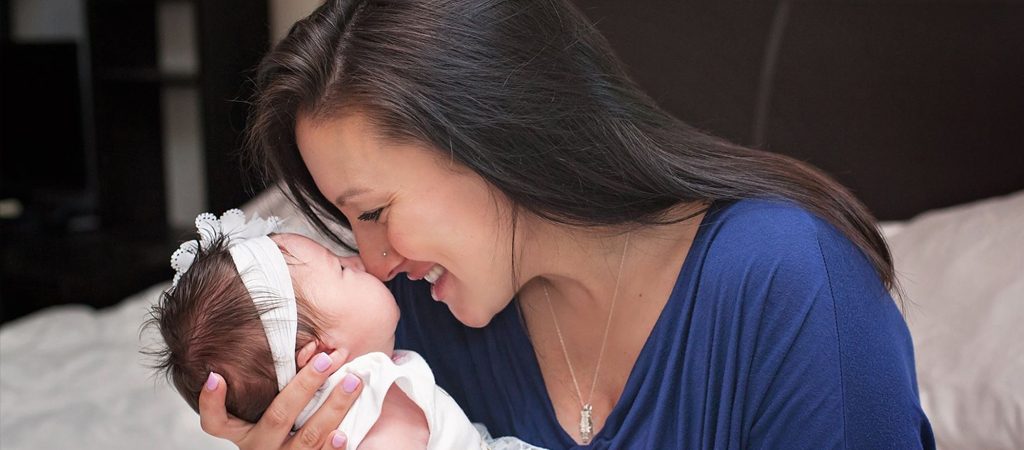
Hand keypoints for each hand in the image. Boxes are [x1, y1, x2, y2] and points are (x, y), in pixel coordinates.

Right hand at [198, 350, 363, 448]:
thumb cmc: (281, 428)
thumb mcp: (263, 411)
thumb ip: (267, 384)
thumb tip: (283, 337)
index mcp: (244, 433)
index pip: (217, 422)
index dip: (212, 402)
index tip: (216, 376)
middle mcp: (261, 447)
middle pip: (278, 417)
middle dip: (304, 386)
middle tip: (325, 359)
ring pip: (308, 437)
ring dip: (333, 408)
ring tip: (352, 382)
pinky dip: (333, 448)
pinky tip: (344, 433)